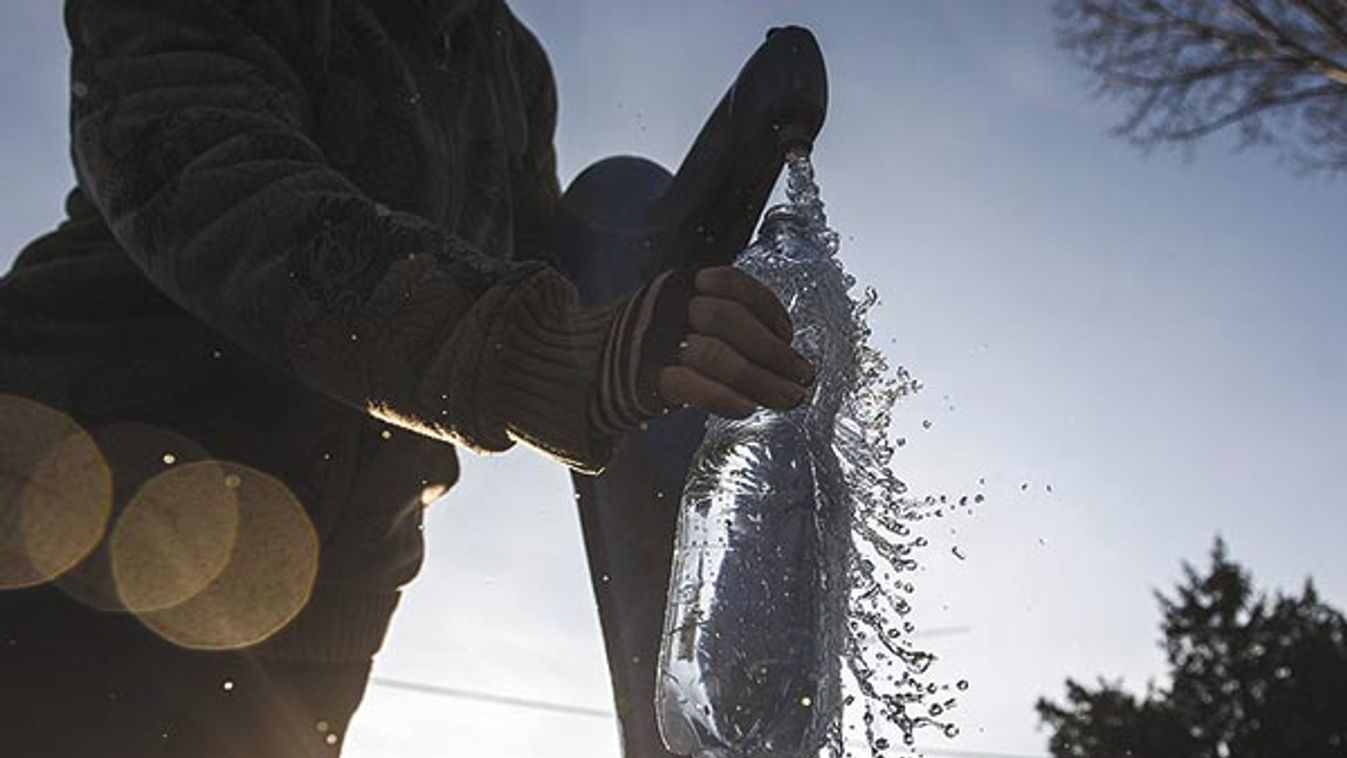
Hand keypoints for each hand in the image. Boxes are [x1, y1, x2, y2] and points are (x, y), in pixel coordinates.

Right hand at [657, 267, 814, 417]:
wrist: (587, 367)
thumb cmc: (649, 344)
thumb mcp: (679, 315)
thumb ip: (721, 322)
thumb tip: (783, 353)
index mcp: (680, 284)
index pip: (733, 283)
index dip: (768, 307)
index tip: (788, 334)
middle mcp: (667, 306)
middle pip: (730, 320)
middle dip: (774, 350)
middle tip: (803, 375)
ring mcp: (654, 340)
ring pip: (716, 355)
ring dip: (761, 379)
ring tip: (789, 398)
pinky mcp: (644, 377)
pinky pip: (690, 385)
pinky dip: (723, 397)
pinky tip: (747, 408)